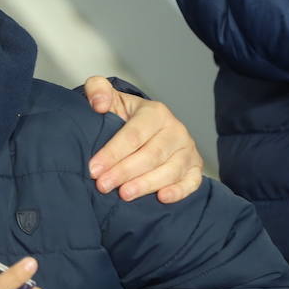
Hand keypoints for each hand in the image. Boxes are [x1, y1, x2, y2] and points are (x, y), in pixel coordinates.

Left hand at [83, 76, 203, 203]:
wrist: (143, 127)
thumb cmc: (123, 115)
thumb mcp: (108, 98)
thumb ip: (97, 89)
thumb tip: (99, 104)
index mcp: (155, 112)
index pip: (133, 135)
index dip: (113, 153)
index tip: (94, 169)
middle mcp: (175, 129)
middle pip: (151, 155)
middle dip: (125, 172)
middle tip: (103, 185)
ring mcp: (187, 149)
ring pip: (170, 170)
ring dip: (146, 184)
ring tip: (124, 194)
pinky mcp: (195, 167)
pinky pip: (192, 181)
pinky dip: (179, 191)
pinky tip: (162, 198)